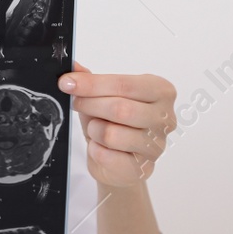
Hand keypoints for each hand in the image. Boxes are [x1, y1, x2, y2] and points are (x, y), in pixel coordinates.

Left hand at [58, 64, 176, 188]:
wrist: (118, 161)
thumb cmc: (114, 122)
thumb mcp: (102, 95)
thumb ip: (89, 79)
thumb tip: (73, 66)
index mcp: (161, 91)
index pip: (124, 84)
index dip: (92, 84)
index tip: (67, 82)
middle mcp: (165, 118)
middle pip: (120, 109)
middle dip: (90, 105)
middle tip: (76, 103)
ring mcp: (156, 145)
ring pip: (111, 134)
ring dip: (94, 130)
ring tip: (96, 129)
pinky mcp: (142, 168)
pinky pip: (106, 155)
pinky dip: (95, 149)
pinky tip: (101, 147)